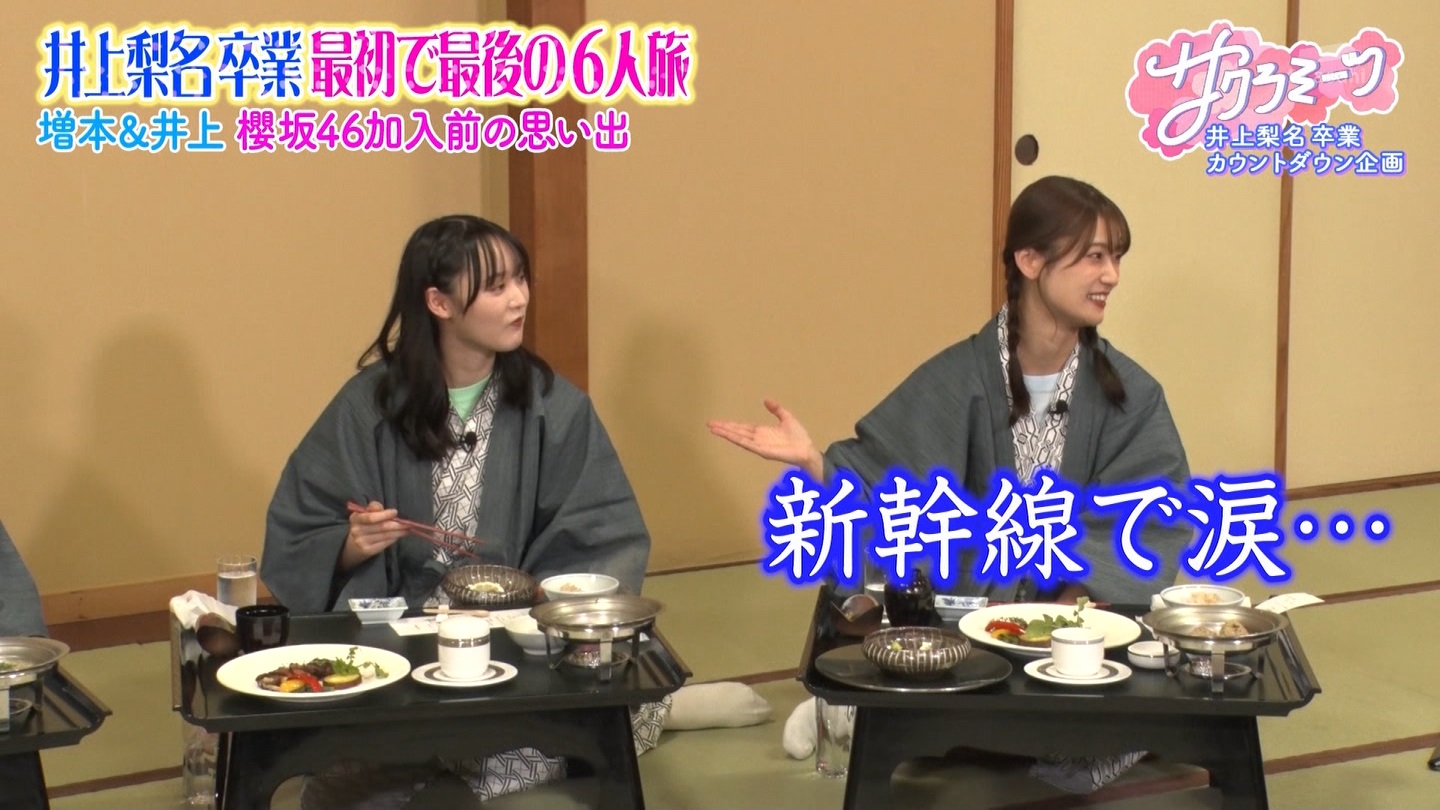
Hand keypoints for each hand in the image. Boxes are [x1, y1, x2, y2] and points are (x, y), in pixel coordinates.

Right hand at [338, 501, 406, 571]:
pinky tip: (398, 535)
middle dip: (397, 525)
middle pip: (381, 527)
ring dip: (398, 532)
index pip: (370, 517)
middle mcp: (356, 530)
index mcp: (355, 518)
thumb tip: (381, 507)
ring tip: (407, 529)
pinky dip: (393, 539)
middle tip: (408, 523)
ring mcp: (361, 542)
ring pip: (385, 535)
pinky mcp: (367, 551)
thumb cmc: (363, 526)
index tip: (395, 512)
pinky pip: (384, 543)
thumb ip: (373, 508)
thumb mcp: (364, 515)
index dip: (384, 515)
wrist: (352, 547)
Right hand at [707, 399, 822, 477]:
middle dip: (723, 428)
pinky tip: (729, 436)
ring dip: (726, 434)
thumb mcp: (786, 417)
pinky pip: (748, 444)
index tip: (718, 422)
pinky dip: (737, 440)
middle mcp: (757, 439)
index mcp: (761, 432)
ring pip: (739, 438)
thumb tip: (766, 400)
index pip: (742, 427)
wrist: (806, 449)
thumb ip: (776, 409)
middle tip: (709, 424)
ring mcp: (759, 445)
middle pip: (736, 432)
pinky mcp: (763, 451)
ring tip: (713, 429)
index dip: (730, 424)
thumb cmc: (798, 437)